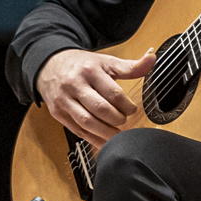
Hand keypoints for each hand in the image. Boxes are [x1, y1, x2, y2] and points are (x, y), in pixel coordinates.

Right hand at [37, 47, 156, 148]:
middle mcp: (75, 84)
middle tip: (124, 121)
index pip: (113, 93)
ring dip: (105, 132)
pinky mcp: (58, 113)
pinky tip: (103, 141)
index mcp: (90, 71)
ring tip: (117, 135)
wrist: (49, 66)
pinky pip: (77, 130)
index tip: (131, 109)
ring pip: (87, 122)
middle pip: (100, 109)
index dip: (126, 105)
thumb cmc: (81, 65)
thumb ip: (130, 66)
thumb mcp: (105, 62)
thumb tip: (151, 60)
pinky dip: (92, 139)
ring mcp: (64, 100)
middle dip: (116, 119)